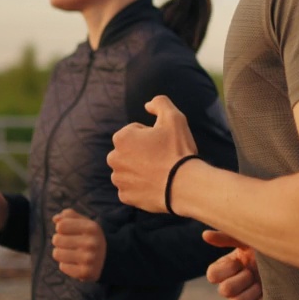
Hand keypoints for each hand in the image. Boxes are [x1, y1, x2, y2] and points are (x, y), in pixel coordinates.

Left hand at [51, 209, 105, 281]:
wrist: (108, 258)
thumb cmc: (91, 237)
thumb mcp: (85, 223)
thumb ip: (70, 216)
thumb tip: (56, 218)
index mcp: (92, 228)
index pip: (60, 226)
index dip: (61, 228)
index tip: (68, 231)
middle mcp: (92, 243)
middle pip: (56, 239)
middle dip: (60, 241)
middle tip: (70, 244)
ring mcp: (89, 258)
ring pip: (57, 253)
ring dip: (61, 253)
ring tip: (72, 253)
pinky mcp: (85, 272)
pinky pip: (63, 267)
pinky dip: (67, 265)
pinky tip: (76, 263)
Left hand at [107, 96, 198, 213]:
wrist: (185, 185)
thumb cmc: (178, 150)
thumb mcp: (174, 117)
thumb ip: (159, 103)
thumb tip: (148, 105)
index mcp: (122, 138)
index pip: (135, 131)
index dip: (152, 136)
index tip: (163, 144)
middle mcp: (114, 159)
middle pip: (129, 151)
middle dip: (141, 152)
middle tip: (162, 157)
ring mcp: (119, 179)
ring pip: (129, 169)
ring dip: (139, 169)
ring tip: (160, 172)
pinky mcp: (125, 196)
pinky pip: (131, 188)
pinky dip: (141, 186)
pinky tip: (156, 184)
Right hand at [204, 230, 261, 299]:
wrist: (289, 263)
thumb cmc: (266, 249)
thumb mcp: (248, 240)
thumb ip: (227, 237)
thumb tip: (205, 235)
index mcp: (225, 268)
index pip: (212, 275)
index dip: (227, 269)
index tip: (240, 261)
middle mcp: (230, 285)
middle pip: (224, 291)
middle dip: (242, 279)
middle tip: (253, 272)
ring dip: (252, 291)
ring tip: (261, 282)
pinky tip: (267, 292)